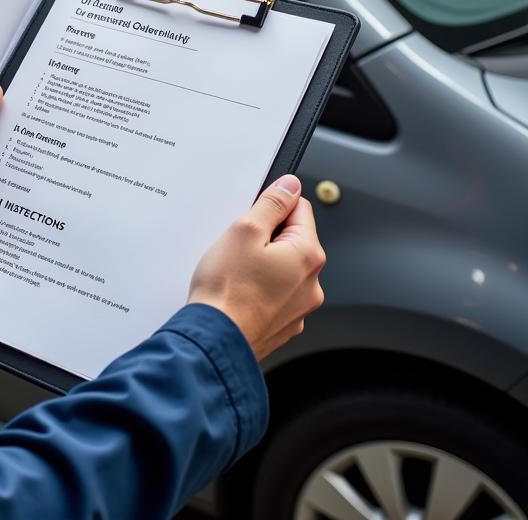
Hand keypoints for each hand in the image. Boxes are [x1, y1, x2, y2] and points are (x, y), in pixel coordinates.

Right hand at [187, 174, 324, 359]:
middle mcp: (312, 283)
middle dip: (267, 237)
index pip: (300, 209)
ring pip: (283, 269)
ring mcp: (299, 307)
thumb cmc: (226, 291)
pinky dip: (260, 289)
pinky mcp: (284, 324)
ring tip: (236, 272)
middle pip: (293, 240)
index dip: (273, 207)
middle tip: (239, 247)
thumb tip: (290, 186)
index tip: (254, 217)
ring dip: (264, 264)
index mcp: (308, 255)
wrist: (215, 341)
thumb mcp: (245, 230)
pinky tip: (239, 292)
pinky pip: (276, 294)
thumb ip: (272, 204)